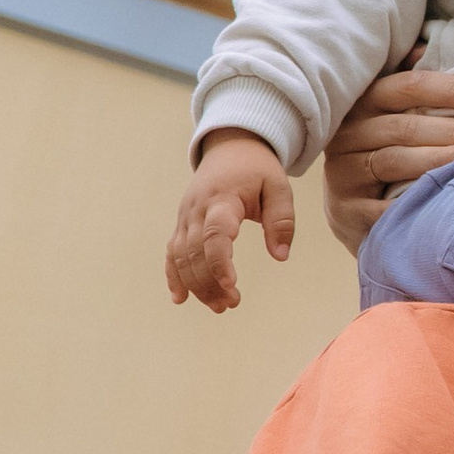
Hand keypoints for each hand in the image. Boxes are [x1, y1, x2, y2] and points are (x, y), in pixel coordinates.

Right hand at [168, 131, 293, 310]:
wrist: (230, 147)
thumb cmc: (257, 170)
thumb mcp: (278, 187)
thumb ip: (281, 221)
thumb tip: (281, 256)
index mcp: (223, 200)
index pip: (215, 234)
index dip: (219, 262)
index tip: (231, 285)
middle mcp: (198, 209)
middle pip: (195, 252)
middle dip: (209, 283)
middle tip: (231, 304)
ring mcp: (185, 217)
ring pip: (181, 256)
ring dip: (196, 285)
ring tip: (218, 306)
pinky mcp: (181, 222)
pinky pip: (171, 251)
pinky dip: (173, 275)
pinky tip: (180, 298)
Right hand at [322, 53, 453, 249]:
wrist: (351, 207)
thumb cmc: (384, 148)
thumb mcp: (391, 112)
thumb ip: (409, 81)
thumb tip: (427, 47)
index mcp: (364, 101)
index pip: (407, 86)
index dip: (448, 90)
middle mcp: (349, 133)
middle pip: (405, 126)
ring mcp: (344, 172)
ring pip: (394, 160)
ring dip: (438, 159)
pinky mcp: (346, 209)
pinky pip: (382, 206)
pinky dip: (413, 203)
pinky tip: (443, 202)